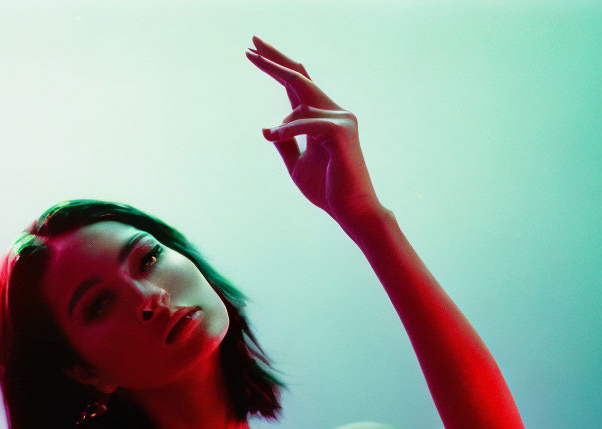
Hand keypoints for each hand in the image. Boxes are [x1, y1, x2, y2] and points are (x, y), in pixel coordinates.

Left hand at [244, 35, 385, 227]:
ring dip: (279, 112)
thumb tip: (266, 128)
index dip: (275, 68)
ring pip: (302, 101)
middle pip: (300, 78)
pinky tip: (272, 135)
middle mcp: (334, 112)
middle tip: (251, 43)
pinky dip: (288, 128)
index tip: (252, 52)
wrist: (351, 211)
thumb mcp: (296, 165)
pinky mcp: (342, 132)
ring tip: (267, 129)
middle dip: (274, 60)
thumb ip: (284, 145)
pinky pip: (308, 124)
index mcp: (321, 119)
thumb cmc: (327, 190)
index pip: (296, 86)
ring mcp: (341, 119)